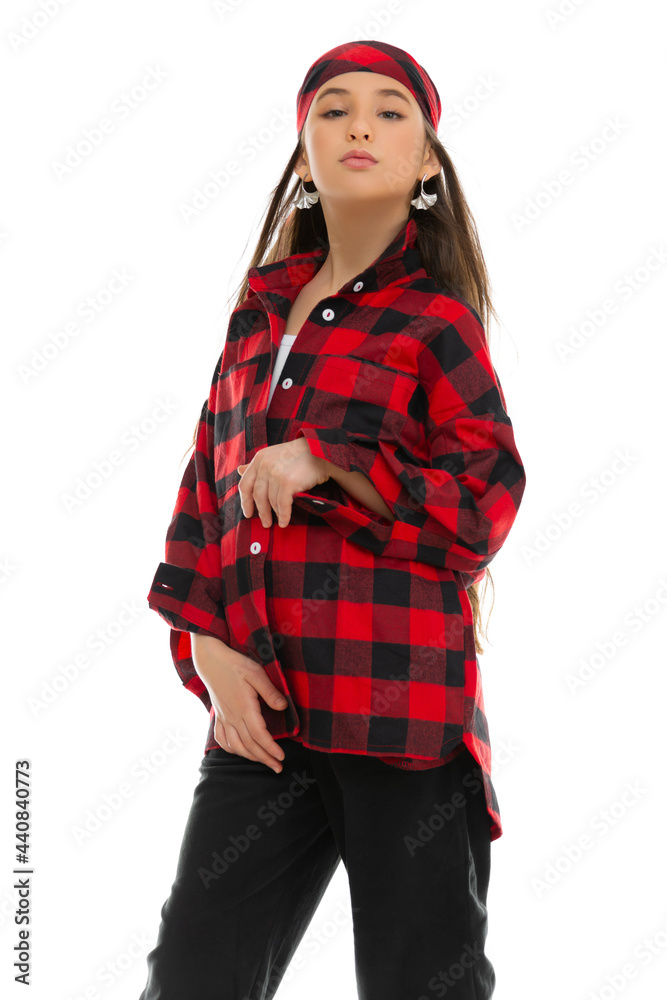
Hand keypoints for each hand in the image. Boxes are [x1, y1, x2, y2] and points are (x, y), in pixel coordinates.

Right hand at [191, 634, 288, 772]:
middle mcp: (232, 716)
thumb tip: (284, 707)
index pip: (259, 734)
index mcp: (244, 707)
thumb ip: (270, 691)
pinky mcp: (218, 715)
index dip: (270, 748)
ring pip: (235, 745)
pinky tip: (239, 751)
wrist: (210, 660)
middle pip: (249, 745)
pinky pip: (222, 739)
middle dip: (264, 758)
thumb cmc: (235, 664)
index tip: (281, 757)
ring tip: (263, 762)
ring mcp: (224, 717)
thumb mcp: (256, 673)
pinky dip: (231, 749)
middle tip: (278, 768)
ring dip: (250, 757)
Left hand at [237, 437, 329, 527]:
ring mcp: (276, 473)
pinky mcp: (288, 482)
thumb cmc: (298, 455)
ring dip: (275, 514)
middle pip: (257, 495)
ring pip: (271, 501)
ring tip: (278, 522)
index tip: (248, 513)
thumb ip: (257, 465)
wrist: (319, 451)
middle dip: (261, 512)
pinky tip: (284, 521)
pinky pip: (282, 504)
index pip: (245, 484)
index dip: (245, 501)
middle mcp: (265, 465)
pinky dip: (284, 515)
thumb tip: (239, 470)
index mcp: (259, 459)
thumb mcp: (273, 455)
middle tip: (265, 523)